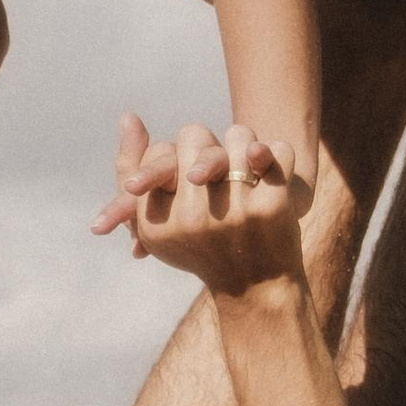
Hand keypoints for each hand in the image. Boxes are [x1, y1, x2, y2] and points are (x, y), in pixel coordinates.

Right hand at [90, 114, 306, 294]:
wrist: (257, 290)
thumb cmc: (199, 245)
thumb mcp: (155, 216)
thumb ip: (130, 166)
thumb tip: (127, 116)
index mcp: (160, 222)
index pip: (162, 153)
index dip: (179, 158)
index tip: (193, 178)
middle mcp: (193, 218)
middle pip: (196, 135)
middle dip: (208, 146)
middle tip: (218, 169)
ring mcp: (235, 213)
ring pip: (239, 135)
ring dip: (245, 146)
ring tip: (246, 171)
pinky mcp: (273, 207)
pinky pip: (277, 151)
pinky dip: (278, 157)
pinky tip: (271, 175)